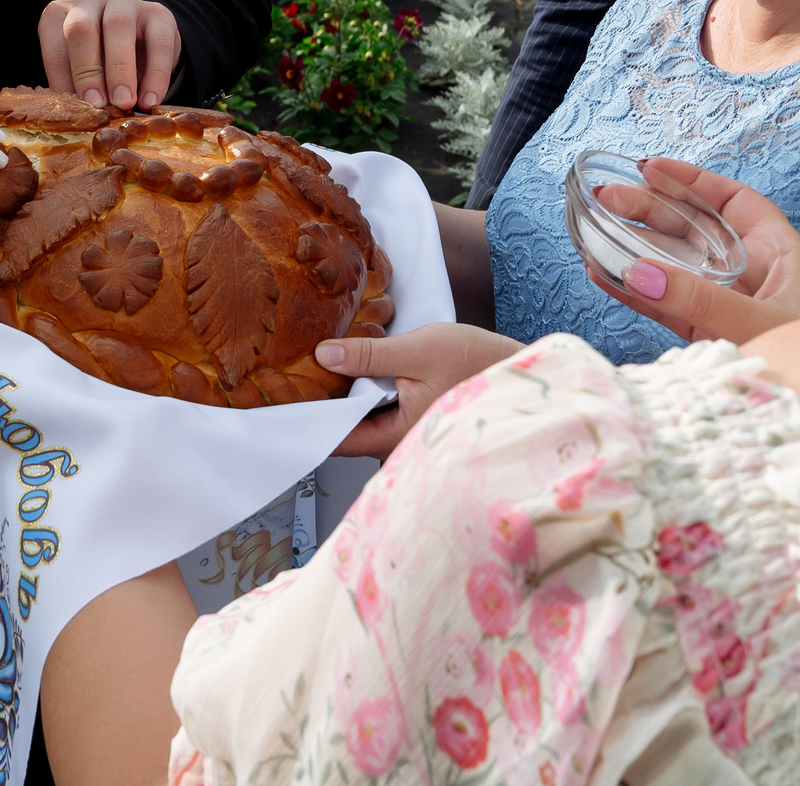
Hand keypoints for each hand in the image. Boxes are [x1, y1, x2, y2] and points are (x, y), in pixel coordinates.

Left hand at [39, 0, 178, 109]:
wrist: (143, 44)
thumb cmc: (101, 61)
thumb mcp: (81, 70)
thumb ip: (76, 85)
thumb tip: (79, 114)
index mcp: (59, 15)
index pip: (54, 42)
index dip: (62, 76)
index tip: (76, 106)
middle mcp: (88, 3)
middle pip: (81, 27)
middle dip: (88, 69)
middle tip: (99, 103)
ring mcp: (124, 3)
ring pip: (118, 26)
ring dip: (120, 69)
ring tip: (125, 102)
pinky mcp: (158, 14)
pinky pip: (158, 41)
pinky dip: (155, 75)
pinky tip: (150, 100)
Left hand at [315, 325, 523, 457]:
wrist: (516, 370)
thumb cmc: (476, 363)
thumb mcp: (417, 350)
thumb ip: (369, 355)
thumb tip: (324, 355)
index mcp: (396, 439)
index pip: (338, 439)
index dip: (309, 418)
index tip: (283, 400)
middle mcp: (399, 448)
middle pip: (347, 430)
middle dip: (327, 404)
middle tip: (301, 374)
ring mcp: (408, 438)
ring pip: (363, 421)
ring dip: (349, 397)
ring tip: (328, 368)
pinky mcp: (415, 424)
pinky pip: (379, 414)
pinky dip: (367, 395)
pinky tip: (362, 373)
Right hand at [584, 158, 799, 342]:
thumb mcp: (760, 325)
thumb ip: (700, 301)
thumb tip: (637, 272)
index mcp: (781, 257)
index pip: (734, 203)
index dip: (693, 181)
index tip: (651, 168)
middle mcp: (752, 276)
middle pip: (695, 229)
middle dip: (651, 210)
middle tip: (607, 196)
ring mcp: (728, 307)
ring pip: (675, 267)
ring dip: (635, 248)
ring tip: (594, 231)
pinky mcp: (710, 338)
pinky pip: (667, 306)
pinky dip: (636, 293)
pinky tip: (605, 276)